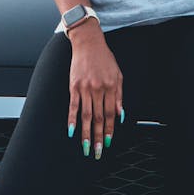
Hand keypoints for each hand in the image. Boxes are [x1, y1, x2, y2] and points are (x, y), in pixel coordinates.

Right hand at [67, 23, 123, 158]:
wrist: (89, 42)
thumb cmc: (104, 58)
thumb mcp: (118, 74)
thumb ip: (120, 95)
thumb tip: (121, 115)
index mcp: (111, 87)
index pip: (111, 113)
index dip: (110, 129)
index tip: (109, 142)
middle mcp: (99, 89)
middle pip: (99, 118)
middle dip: (99, 137)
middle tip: (98, 152)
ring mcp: (85, 88)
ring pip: (86, 115)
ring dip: (86, 133)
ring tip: (86, 147)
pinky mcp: (74, 86)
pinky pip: (73, 105)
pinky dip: (72, 119)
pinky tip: (72, 131)